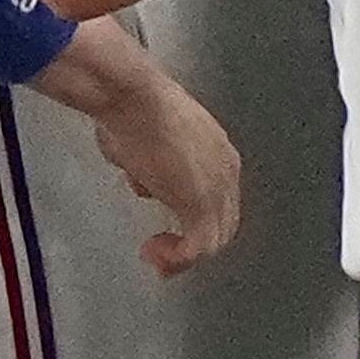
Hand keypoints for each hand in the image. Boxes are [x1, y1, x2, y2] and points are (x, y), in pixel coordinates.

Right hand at [36, 20, 243, 276]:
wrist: (134, 99)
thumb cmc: (132, 111)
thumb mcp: (147, 143)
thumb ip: (153, 167)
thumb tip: (145, 179)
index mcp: (219, 152)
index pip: (221, 200)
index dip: (195, 220)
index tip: (166, 229)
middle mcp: (227, 170)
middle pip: (223, 223)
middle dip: (192, 243)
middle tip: (160, 250)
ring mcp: (216, 188)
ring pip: (214, 240)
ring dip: (183, 256)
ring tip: (154, 254)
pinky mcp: (199, 204)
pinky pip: (198, 248)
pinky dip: (177, 259)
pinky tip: (153, 252)